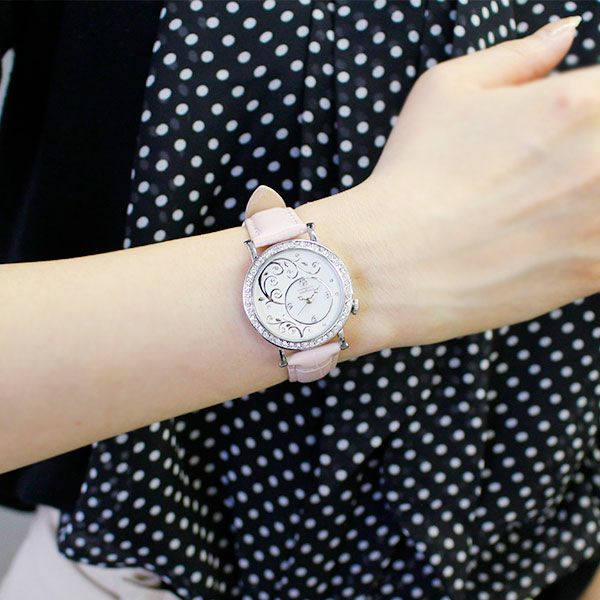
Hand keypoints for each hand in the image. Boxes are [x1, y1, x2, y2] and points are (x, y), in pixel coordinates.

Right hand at [331, 15, 599, 348]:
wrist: (391, 263)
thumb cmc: (411, 178)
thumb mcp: (445, 91)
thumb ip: (518, 56)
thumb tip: (564, 35)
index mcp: (578, 102)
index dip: (589, 114)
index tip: (563, 138)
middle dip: (588, 157)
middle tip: (545, 178)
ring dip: (589, 201)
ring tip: (544, 210)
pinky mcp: (596, 271)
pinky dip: (590, 241)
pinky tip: (551, 241)